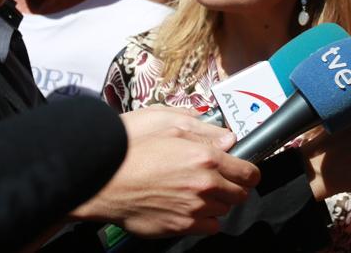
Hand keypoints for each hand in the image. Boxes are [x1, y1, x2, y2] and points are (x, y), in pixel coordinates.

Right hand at [73, 106, 260, 236]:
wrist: (101, 178)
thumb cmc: (129, 146)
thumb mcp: (166, 121)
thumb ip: (203, 129)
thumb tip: (227, 137)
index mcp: (206, 157)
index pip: (248, 171)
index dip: (249, 171)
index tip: (245, 171)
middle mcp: (205, 186)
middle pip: (239, 194)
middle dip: (233, 186)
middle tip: (219, 179)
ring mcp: (193, 209)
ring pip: (223, 211)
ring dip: (217, 202)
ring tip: (198, 192)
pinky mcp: (179, 227)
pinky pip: (208, 228)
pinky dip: (204, 220)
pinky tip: (190, 207)